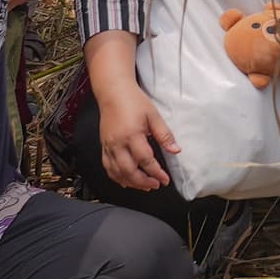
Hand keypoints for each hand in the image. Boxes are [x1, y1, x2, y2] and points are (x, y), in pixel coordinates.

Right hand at [94, 75, 179, 193]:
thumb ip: (164, 135)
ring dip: (131, 182)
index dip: (156, 172)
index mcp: (132, 135)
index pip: (145, 160)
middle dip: (143, 182)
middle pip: (129, 171)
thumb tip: (175, 150)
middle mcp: (117, 143)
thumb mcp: (154, 116)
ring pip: (117, 172)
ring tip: (144, 186)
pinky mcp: (103, 146)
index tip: (165, 179)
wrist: (113, 92)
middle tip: (155, 185)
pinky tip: (126, 181)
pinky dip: (117, 177)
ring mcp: (108, 146)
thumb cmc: (134, 101)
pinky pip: (108, 167)